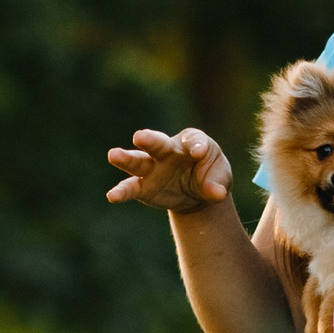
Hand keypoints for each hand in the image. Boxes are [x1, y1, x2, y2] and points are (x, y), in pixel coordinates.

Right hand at [106, 129, 233, 211]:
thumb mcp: (221, 178)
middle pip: (157, 143)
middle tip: (140, 136)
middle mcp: (168, 150)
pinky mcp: (144, 187)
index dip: (196, 145)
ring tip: (113, 155)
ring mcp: (153, 168)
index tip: (198, 151)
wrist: (197, 194)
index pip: (193, 140)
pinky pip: (131, 187)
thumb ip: (218, 184)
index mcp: (191, 141)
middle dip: (149, 139)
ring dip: (126, 158)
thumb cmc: (210, 176)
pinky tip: (112, 196)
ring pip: (138, 160)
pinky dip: (121, 191)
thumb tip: (216, 193)